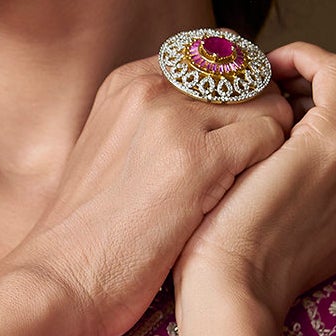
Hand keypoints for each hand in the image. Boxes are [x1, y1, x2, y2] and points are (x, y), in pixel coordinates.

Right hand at [13, 53, 294, 335]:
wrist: (63, 277)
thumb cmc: (92, 232)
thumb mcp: (114, 152)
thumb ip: (156, 122)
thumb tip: (217, 115)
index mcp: (129, 82)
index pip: (217, 57)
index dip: (241, 95)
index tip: (238, 137)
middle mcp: (150, 88)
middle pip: (246, 77)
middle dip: (260, 118)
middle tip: (251, 167)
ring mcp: (173, 119)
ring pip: (264, 105)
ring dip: (267, 147)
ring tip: (245, 188)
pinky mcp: (197, 158)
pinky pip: (269, 136)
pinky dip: (272, 166)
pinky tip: (246, 199)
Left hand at [170, 41, 335, 320]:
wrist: (238, 288)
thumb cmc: (261, 267)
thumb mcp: (329, 235)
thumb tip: (327, 140)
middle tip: (297, 112)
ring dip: (322, 80)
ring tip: (279, 99)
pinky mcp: (335, 137)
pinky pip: (334, 67)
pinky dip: (304, 57)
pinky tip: (272, 69)